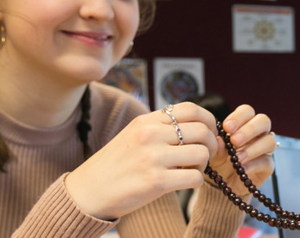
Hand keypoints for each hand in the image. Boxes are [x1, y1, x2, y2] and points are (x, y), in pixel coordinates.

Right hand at [66, 102, 218, 219]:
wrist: (88, 191)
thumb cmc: (115, 165)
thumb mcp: (134, 135)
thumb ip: (161, 127)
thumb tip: (197, 126)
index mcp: (146, 121)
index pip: (191, 109)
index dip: (208, 121)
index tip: (208, 134)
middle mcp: (151, 134)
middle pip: (202, 131)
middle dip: (211, 145)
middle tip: (205, 156)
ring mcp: (153, 157)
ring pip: (202, 153)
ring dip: (203, 165)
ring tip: (191, 170)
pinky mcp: (156, 181)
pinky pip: (195, 178)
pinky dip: (196, 182)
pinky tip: (184, 183)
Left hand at [208, 104, 275, 195]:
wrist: (219, 184)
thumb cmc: (217, 161)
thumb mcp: (213, 152)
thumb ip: (217, 145)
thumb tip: (220, 140)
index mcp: (243, 124)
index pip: (247, 111)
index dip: (239, 117)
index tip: (226, 127)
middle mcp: (257, 134)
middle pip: (263, 121)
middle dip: (250, 129)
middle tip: (234, 140)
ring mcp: (264, 149)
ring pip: (269, 141)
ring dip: (252, 148)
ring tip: (238, 157)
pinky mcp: (267, 166)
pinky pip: (267, 162)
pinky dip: (254, 165)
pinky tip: (242, 168)